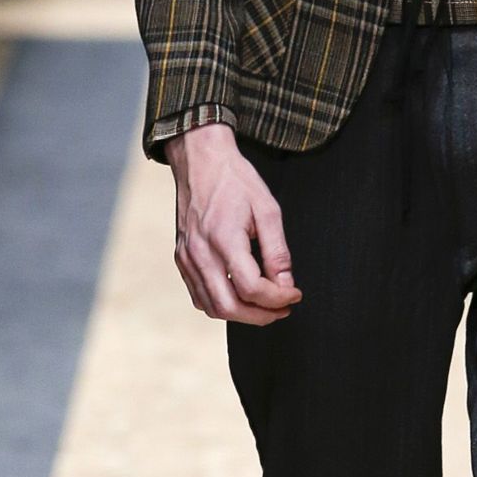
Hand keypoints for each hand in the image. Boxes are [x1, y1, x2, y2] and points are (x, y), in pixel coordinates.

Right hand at [167, 121, 300, 325]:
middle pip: (230, 307)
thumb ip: (277, 252)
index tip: (294, 294)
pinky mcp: (181, 258)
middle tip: (282, 309)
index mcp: (224, 239)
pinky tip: (240, 295)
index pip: (252, 288)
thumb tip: (285, 284)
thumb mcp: (267, 209)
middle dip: (261, 316)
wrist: (200, 161)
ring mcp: (187, 258)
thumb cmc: (235, 180)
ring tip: (265, 305)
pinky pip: (199, 295)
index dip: (278, 299)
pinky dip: (221, 304)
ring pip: (212, 307)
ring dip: (242, 314)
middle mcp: (200, 253)